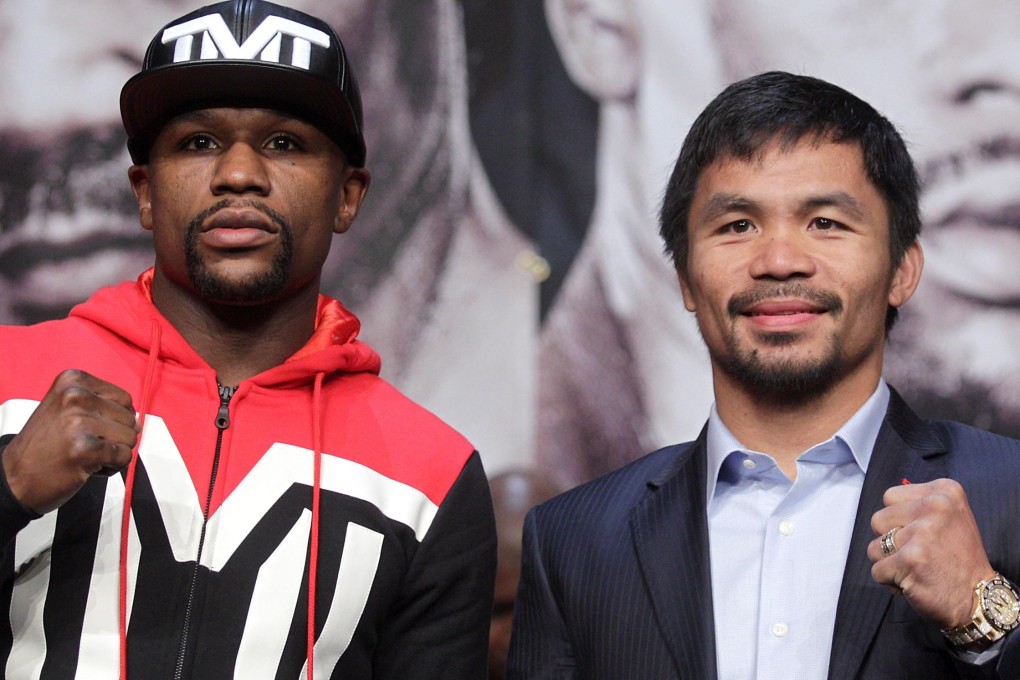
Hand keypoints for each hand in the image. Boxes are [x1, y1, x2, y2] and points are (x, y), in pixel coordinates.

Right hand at [2, 370, 139, 513]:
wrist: (13, 478)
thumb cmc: (45, 445)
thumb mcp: (67, 410)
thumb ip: (103, 407)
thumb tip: (139, 423)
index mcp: (72, 380)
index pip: (124, 399)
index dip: (114, 419)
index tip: (87, 428)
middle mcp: (75, 396)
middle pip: (129, 418)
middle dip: (113, 437)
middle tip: (82, 445)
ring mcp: (79, 422)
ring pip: (130, 438)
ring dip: (112, 453)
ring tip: (83, 455)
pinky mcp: (85, 448)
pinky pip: (123, 457)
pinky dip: (111, 467)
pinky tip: (86, 467)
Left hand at [868, 479, 992, 629]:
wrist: (979, 599)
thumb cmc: (958, 559)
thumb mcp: (950, 517)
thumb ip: (919, 504)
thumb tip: (888, 504)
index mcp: (945, 491)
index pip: (890, 497)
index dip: (898, 519)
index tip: (922, 534)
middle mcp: (936, 506)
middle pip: (878, 519)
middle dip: (890, 540)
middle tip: (918, 554)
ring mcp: (923, 533)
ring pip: (875, 545)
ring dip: (889, 562)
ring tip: (916, 568)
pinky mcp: (911, 560)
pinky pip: (877, 570)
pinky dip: (889, 581)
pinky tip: (914, 582)